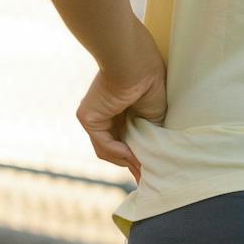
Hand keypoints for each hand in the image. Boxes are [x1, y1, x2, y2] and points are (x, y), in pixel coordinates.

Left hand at [74, 21, 166, 181]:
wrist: (135, 64)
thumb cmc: (150, 82)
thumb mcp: (156, 117)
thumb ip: (150, 138)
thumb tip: (148, 163)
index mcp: (123, 111)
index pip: (128, 141)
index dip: (140, 157)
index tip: (153, 173)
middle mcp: (108, 115)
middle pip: (117, 148)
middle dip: (132, 163)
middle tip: (147, 179)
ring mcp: (96, 117)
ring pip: (109, 149)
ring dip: (127, 160)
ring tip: (144, 168)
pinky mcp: (88, 117)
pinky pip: (102, 142)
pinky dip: (118, 151)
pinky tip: (132, 156)